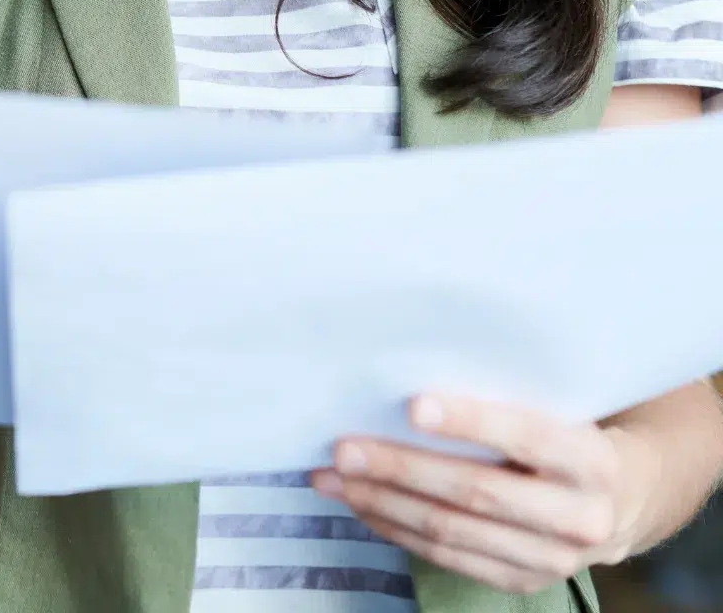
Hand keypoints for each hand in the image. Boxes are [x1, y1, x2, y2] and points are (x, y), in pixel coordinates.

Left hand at [310, 396, 659, 594]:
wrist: (619, 498)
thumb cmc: (567, 432)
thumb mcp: (558, 408)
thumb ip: (505, 395)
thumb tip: (409, 368)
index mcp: (592, 460)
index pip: (529, 436)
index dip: (471, 421)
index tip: (413, 405)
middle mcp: (579, 517)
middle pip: (476, 492)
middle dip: (400, 468)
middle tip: (343, 448)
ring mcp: (549, 558)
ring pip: (449, 530)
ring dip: (380, 502)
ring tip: (331, 477)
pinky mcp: (520, 581)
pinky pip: (443, 555)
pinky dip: (394, 527)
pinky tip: (360, 503)